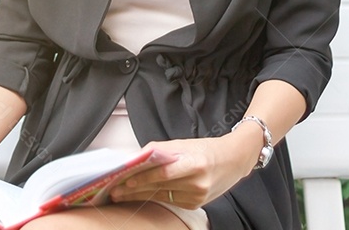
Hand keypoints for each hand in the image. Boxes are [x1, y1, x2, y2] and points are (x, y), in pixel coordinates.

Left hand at [109, 129, 262, 209]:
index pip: (163, 172)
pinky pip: (169, 200)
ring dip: (139, 195)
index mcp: (195, 163)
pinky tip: (139, 195)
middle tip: (115, 189)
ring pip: (161, 196)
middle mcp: (197, 182)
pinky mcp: (195, 204)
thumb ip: (160, 151)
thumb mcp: (184, 144)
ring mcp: (197, 196)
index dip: (143, 177)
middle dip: (134, 188)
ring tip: (121, 193)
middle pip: (159, 187)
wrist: (234, 161)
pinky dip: (153, 197)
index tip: (124, 178)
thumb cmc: (207, 149)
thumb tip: (136, 157)